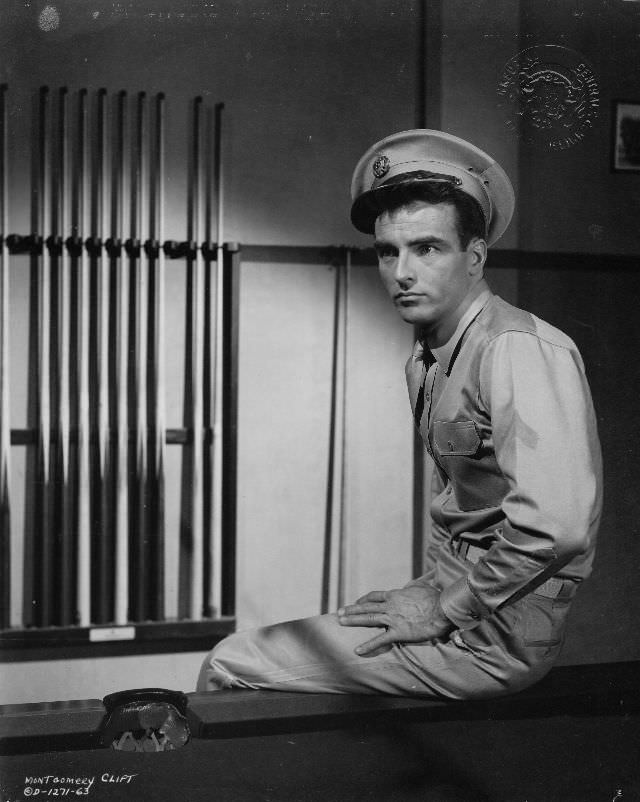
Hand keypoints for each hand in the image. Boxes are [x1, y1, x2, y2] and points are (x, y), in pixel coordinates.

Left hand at [337, 586, 454, 656]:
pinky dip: (368, 645)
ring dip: (353, 620)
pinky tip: (357, 650)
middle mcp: (390, 606)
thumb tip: (410, 585)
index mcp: (395, 595)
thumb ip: (412, 586)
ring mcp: (392, 619)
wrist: (442, 608)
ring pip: (368, 619)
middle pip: (366, 607)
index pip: (374, 596)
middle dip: (351, 609)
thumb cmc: (434, 597)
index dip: (363, 600)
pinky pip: (380, 639)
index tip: (356, 602)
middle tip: (338, 612)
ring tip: (340, 622)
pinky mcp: (398, 632)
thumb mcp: (421, 586)